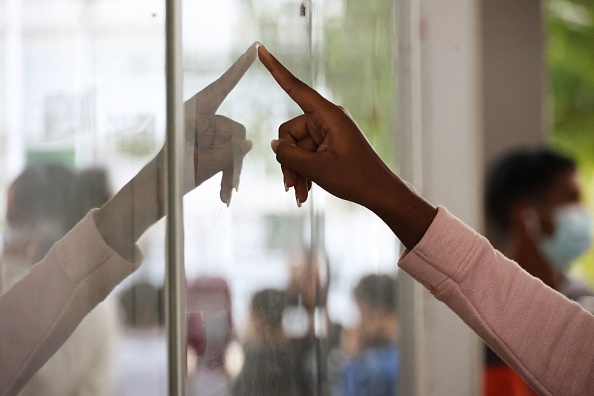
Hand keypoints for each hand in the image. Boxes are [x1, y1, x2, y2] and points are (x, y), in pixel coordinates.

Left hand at [183, 42, 256, 204]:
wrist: (157, 194)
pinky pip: (233, 158)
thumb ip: (224, 154)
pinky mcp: (213, 149)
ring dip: (231, 171)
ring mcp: (209, 135)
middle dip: (233, 156)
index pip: (220, 88)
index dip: (238, 69)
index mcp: (192, 114)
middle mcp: (203, 120)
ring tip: (224, 194)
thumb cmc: (168, 177)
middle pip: (235, 129)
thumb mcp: (196, 166)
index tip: (254, 49)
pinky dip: (230, 176)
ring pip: (237, 147)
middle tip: (228, 183)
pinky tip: (225, 197)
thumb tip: (248, 143)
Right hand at [258, 44, 436, 248]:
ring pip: (296, 147)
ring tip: (299, 194)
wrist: (379, 193)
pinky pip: (306, 154)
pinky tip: (304, 191)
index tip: (262, 49)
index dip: (276, 70)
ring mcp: (327, 133)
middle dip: (288, 160)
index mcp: (329, 115)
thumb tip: (275, 145)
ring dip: (295, 171)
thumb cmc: (355, 178)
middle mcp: (327, 119)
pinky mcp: (328, 145)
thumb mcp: (317, 169)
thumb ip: (290, 155)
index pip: (296, 88)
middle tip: (290, 186)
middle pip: (290, 132)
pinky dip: (303, 172)